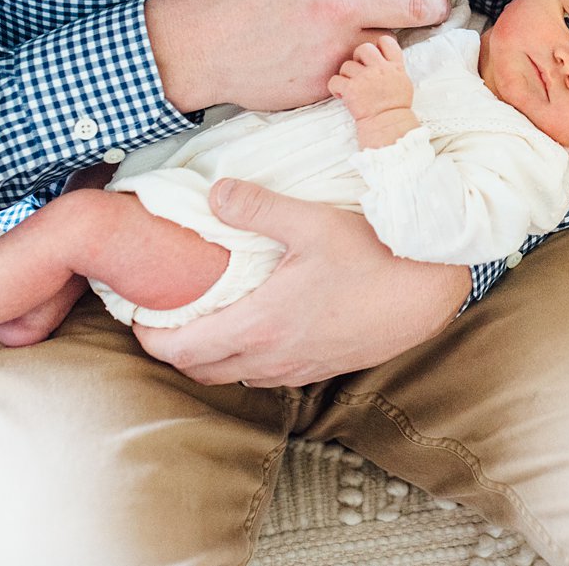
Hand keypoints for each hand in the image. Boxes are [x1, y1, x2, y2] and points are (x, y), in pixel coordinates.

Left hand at [133, 179, 470, 385]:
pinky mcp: (323, 367)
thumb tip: (213, 193)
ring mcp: (300, 367)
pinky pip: (269, 374)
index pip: (182, 349)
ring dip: (213, 355)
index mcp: (261, 323)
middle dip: (175, 350)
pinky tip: (260, 328)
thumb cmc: (377, 255)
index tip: (138, 316)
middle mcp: (274, 356)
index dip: (149, 338)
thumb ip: (258, 208)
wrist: (431, 293)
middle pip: (201, 370)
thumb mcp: (314, 222)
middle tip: (166, 317)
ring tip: (209, 320)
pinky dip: (248, 358)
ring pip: (236, 375)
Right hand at [145, 0, 447, 112]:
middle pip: (422, 6)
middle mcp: (343, 7)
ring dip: (390, 36)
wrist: (198, 47)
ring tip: (374, 31)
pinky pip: (358, 71)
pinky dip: (356, 65)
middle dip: (437, 2)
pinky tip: (340, 58)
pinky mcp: (328, 82)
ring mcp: (339, 49)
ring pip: (392, 43)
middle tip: (435, 2)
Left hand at [328, 36, 411, 120]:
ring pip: (346, 65)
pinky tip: (342, 95)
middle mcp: (379, 69)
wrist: (388, 125)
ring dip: (346, 75)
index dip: (377, 45)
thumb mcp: (403, 82)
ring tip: (352, 88)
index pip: (386, 41)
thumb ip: (394, 68)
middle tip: (359, 71)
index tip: (374, 55)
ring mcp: (365, 78)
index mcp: (394, 66)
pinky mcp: (351, 89)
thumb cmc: (396, 107)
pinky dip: (336, 87)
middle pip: (363, 48)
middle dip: (358, 57)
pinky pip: (335, 79)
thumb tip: (385, 59)